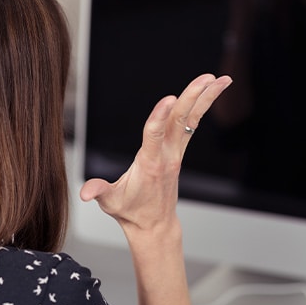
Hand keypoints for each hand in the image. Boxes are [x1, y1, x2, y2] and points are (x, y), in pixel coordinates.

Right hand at [79, 74, 231, 235]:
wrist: (154, 225)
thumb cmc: (131, 212)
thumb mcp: (110, 203)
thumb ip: (98, 192)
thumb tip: (85, 193)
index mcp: (149, 164)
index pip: (154, 136)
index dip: (160, 117)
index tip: (169, 99)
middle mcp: (167, 156)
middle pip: (179, 122)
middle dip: (192, 99)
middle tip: (206, 79)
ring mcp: (176, 153)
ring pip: (190, 120)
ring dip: (205, 98)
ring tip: (220, 79)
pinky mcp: (179, 151)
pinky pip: (192, 124)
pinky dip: (202, 107)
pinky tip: (210, 92)